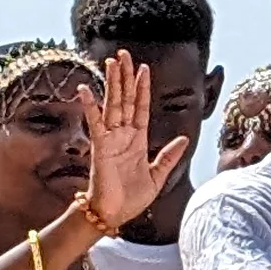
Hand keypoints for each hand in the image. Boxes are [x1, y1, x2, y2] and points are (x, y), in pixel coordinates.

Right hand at [82, 50, 194, 234]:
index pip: (141, 108)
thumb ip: (169, 156)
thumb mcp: (158, 176)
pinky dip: (90, 106)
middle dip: (125, 77)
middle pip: (125, 99)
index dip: (142, 88)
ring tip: (112, 61)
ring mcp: (110, 139)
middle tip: (124, 54)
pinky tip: (85, 89)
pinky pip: (95, 123)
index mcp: (137, 140)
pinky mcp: (100, 147)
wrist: (114, 215)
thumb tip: (185, 139)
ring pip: (112, 105)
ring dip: (112, 83)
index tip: (144, 68)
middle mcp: (123, 135)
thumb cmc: (132, 198)